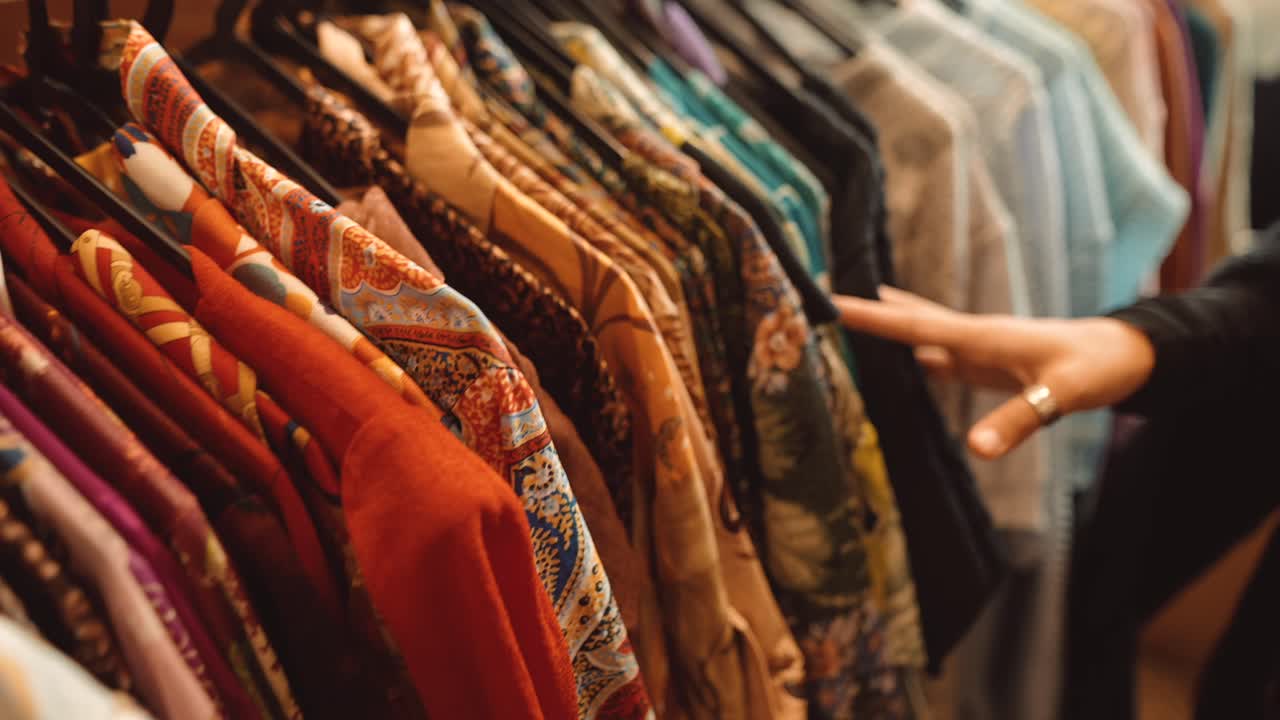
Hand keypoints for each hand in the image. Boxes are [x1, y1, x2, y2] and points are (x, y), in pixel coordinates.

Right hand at [834, 287, 1155, 459]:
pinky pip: (942, 355)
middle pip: (911, 323)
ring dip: (891, 328)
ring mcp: (981, 350)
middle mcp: (973, 338)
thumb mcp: (1059, 395)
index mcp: (980, 337)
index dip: (870, 317)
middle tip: (827, 296)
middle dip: (871, 312)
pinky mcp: (991, 365)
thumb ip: (1016, 421)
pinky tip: (909, 357)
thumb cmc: (1098, 367)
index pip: (913, 326)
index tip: (830, 302)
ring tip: (853, 316)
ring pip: (924, 335)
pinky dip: (918, 352)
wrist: (1129, 354)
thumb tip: (975, 450)